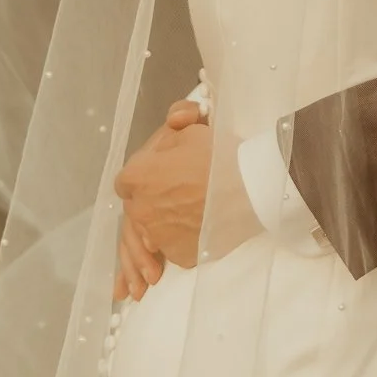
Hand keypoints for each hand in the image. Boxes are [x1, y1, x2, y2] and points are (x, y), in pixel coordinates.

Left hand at [112, 99, 259, 299]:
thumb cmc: (217, 156)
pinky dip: (182, 239)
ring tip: (191, 212)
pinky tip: (199, 229)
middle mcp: (140, 211)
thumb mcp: (193, 127)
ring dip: (166, 220)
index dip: (143, 175)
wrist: (250, 191)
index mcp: (137, 178)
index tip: (160, 173)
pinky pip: (174, 246)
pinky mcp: (179, 256)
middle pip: (138, 206)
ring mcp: (158, 237)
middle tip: (179, 191)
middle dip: (153, 199)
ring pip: (154, 229)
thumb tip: (174, 121)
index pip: (126, 181)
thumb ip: (175, 122)